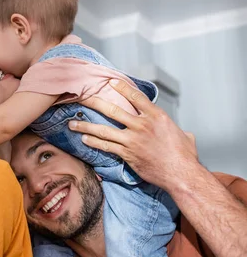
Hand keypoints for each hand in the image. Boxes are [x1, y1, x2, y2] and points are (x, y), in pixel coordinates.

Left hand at [68, 79, 198, 191]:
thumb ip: (177, 130)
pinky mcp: (127, 154)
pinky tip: (84, 140)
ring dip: (86, 126)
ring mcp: (133, 139)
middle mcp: (142, 125)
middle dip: (94, 102)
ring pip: (103, 130)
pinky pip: (106, 146)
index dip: (122, 88)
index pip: (136, 96)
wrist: (182, 174)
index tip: (110, 81)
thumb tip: (184, 134)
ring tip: (72, 123)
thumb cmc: (185, 156)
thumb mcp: (184, 136)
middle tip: (81, 98)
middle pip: (113, 110)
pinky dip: (93, 142)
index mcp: (157, 116)